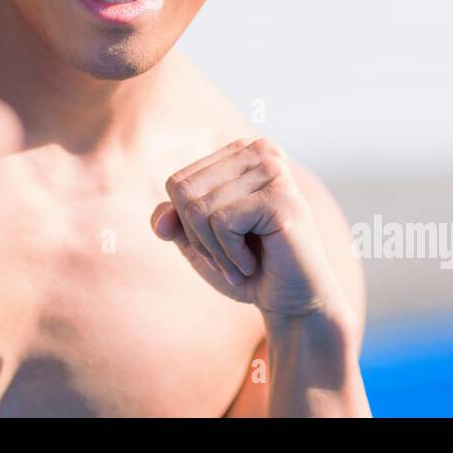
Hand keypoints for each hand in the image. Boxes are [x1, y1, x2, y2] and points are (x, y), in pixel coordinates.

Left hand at [151, 138, 349, 323]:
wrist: (293, 301)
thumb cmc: (249, 269)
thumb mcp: (199, 243)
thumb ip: (173, 222)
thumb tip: (159, 221)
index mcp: (239, 154)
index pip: (178, 183)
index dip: (187, 225)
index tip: (218, 244)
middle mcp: (258, 152)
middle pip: (184, 191)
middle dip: (198, 238)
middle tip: (229, 257)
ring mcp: (272, 170)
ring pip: (199, 209)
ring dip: (215, 250)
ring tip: (242, 262)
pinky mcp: (280, 195)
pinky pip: (222, 222)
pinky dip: (231, 255)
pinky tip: (255, 262)